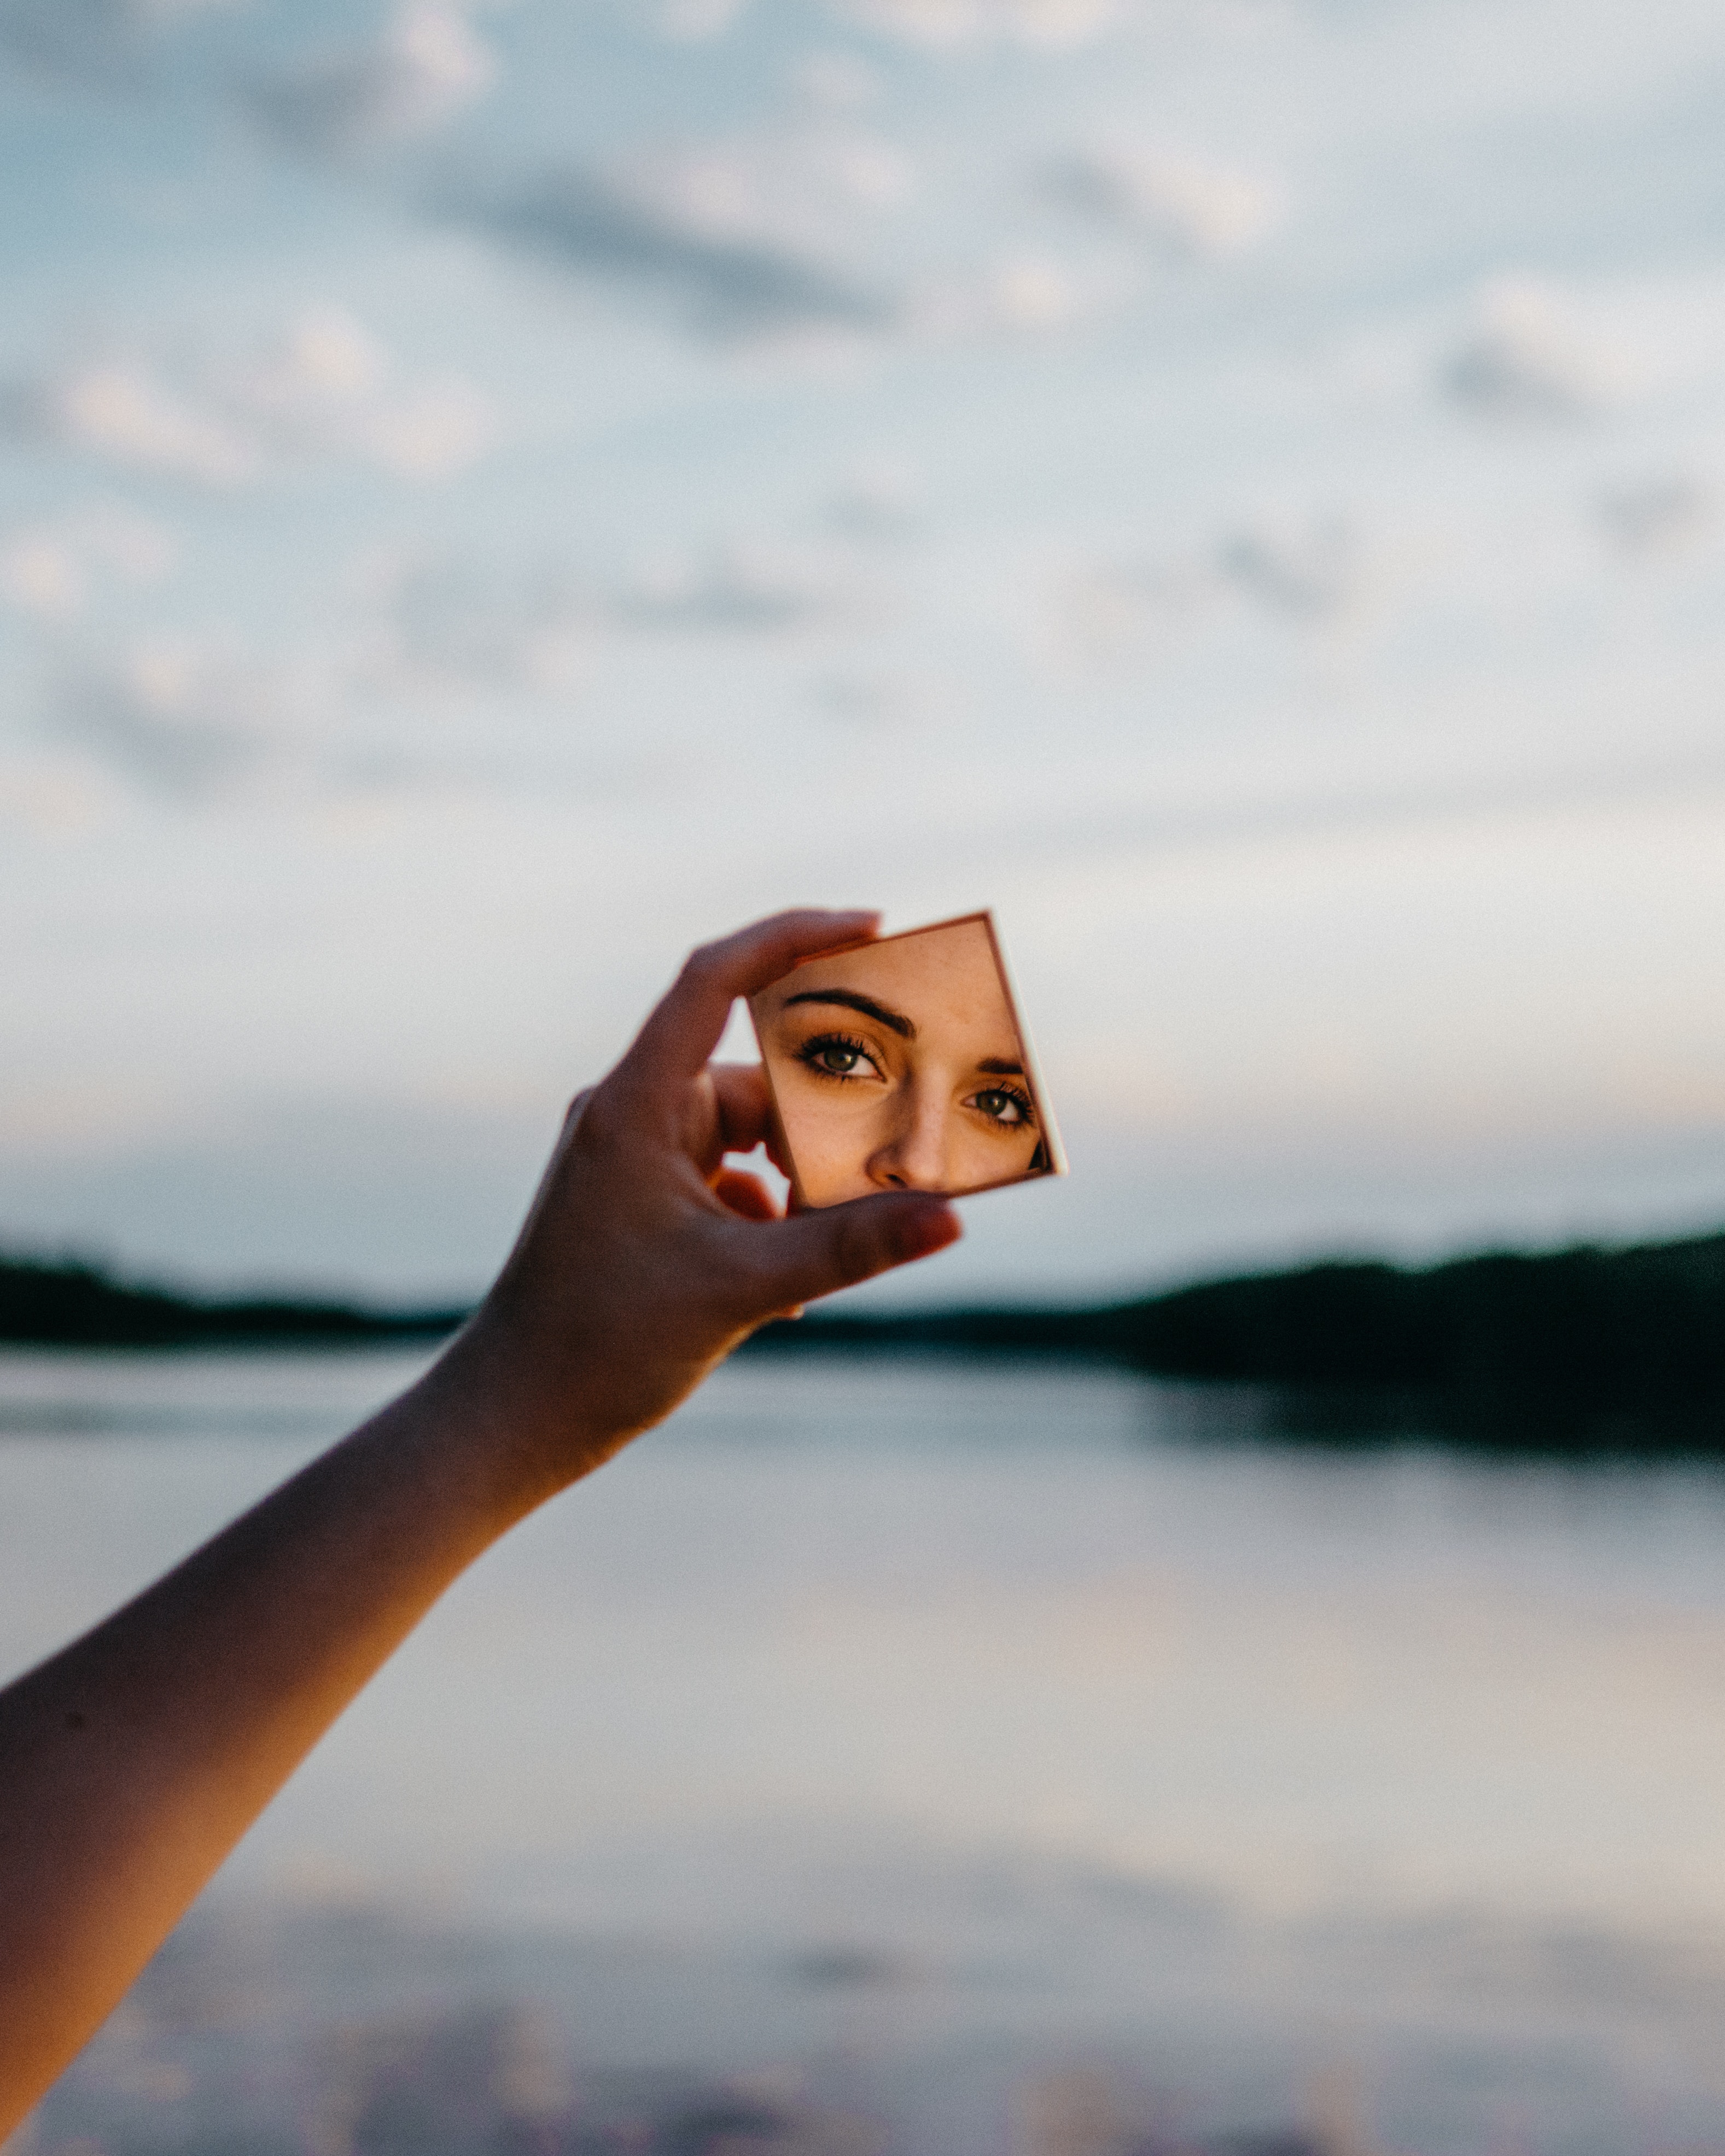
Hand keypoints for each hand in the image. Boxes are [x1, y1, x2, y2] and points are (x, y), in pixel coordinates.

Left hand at [445, 908, 961, 1487]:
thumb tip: (950, 1217)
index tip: (874, 927)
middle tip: (902, 1148)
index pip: (716, 978)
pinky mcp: (642, 1203)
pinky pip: (730, 1184)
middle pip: (758, 1077)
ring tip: (844, 1241)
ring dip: (802, 1186)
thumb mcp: (741, 1290)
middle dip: (830, 1117)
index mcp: (639, 1104)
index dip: (794, 937)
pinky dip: (770, 1223)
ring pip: (750, 1138)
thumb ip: (849, 1247)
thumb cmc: (599, 1346)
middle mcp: (634, 1114)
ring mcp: (635, 1158)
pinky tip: (788, 1292)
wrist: (512, 1418)